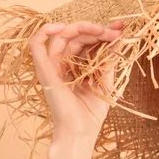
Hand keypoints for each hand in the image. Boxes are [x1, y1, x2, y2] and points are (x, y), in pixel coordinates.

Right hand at [28, 20, 123, 143]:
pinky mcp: (44, 70)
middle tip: (115, 32)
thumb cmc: (92, 112)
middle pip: (77, 35)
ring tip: (100, 30)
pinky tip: (61, 27)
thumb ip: (110, 59)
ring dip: (81, 28)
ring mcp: (53, 65)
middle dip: (97, 30)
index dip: (104, 32)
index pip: (89, 40)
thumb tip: (120, 36)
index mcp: (79, 65)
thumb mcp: (107, 81)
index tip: (121, 28)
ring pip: (61, 36)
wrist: (80, 132)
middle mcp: (65, 63)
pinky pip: (36, 45)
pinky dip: (44, 32)